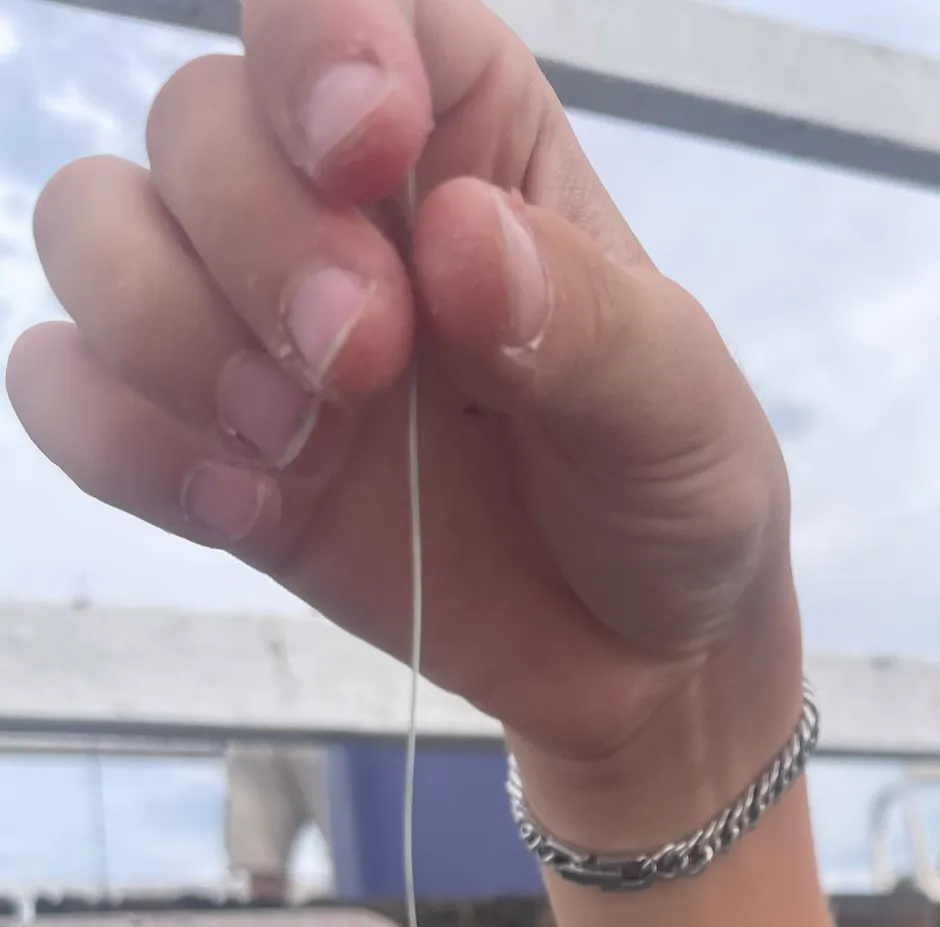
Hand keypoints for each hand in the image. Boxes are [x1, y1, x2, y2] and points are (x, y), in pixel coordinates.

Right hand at [7, 0, 801, 843]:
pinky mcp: (215, 454)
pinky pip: (71, 393)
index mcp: (480, 156)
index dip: (323, 40)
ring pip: (95, 230)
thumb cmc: (675, 503)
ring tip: (293, 440)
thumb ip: (588, 326)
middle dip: (254, 235)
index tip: (365, 149)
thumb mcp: (680, 412)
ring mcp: (266, 339)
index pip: (356, 8)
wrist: (637, 661)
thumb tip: (457, 239)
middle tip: (363, 362)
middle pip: (197, 118)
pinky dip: (119, 439)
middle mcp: (349, 222)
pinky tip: (244, 506)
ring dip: (164, 328)